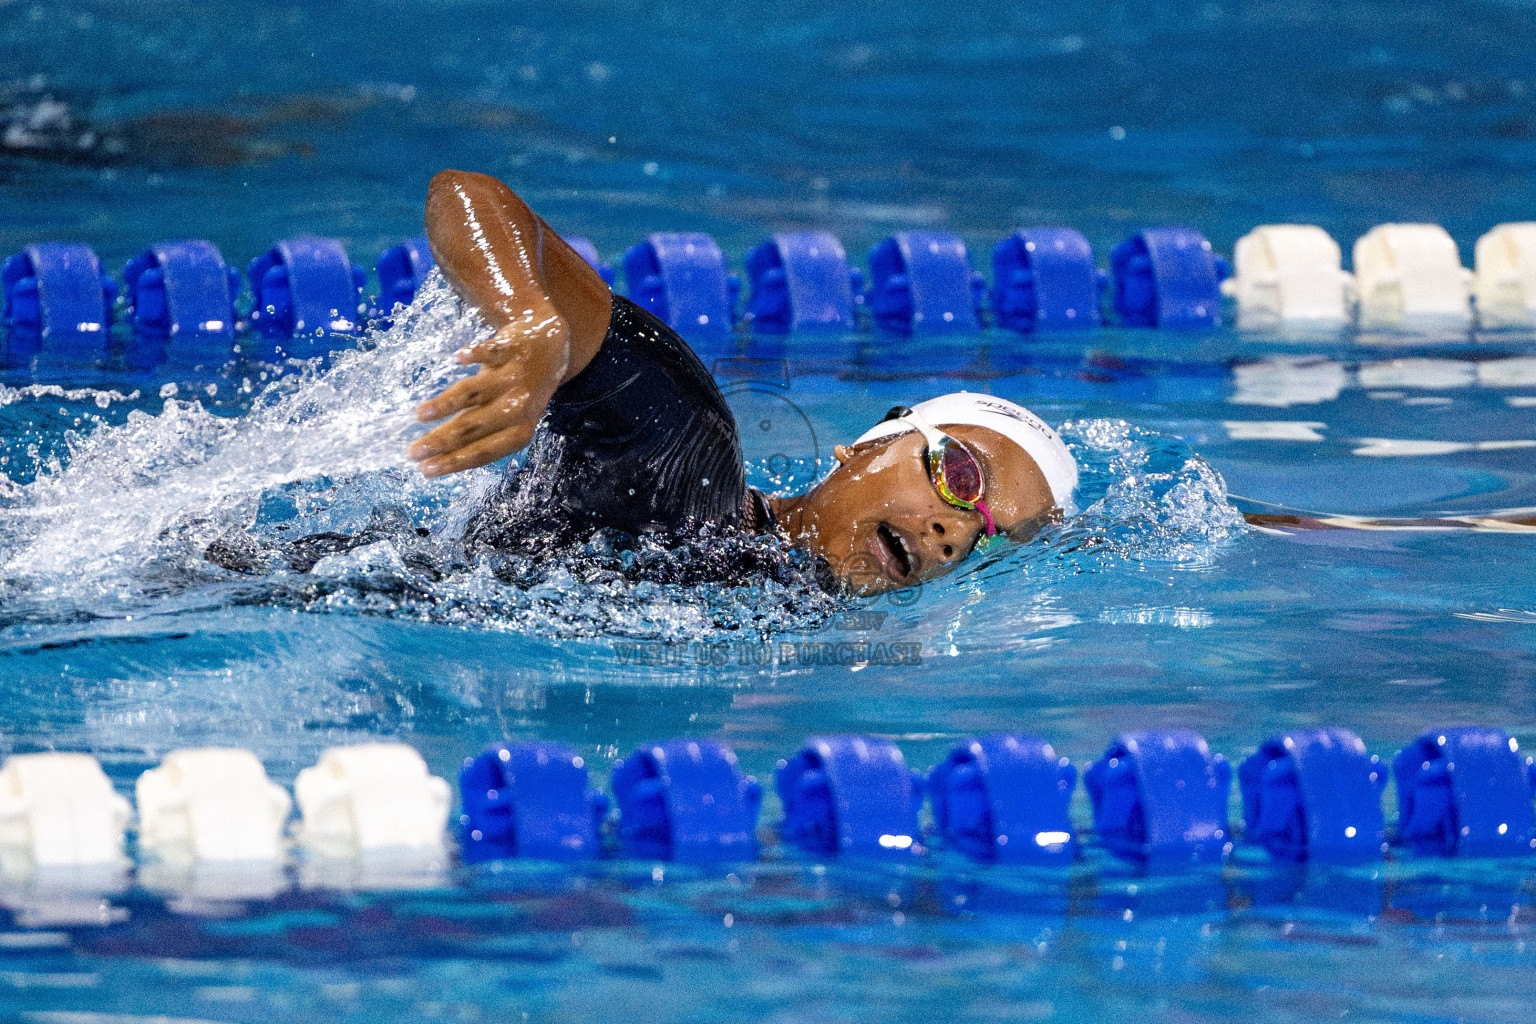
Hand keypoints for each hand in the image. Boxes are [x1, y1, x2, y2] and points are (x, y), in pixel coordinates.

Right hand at [408, 311, 570, 476]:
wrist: (551, 346)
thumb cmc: (520, 391)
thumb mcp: (510, 418)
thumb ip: (482, 433)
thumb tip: (439, 456)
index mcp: (520, 429)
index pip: (484, 450)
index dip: (455, 461)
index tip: (426, 470)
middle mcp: (519, 405)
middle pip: (474, 425)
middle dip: (442, 440)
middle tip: (413, 451)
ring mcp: (515, 376)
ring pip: (475, 391)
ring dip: (446, 404)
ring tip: (419, 415)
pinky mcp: (511, 348)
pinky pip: (492, 351)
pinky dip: (476, 353)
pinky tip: (459, 358)